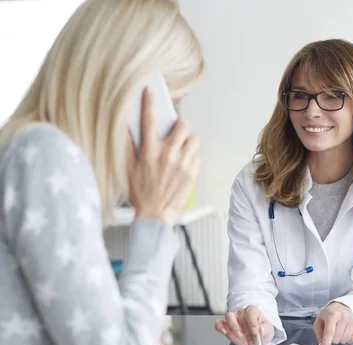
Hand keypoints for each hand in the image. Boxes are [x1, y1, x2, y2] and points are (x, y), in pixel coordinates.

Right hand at [127, 87, 199, 225]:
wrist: (156, 214)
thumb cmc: (141, 192)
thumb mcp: (129, 169)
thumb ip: (128, 147)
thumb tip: (126, 128)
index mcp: (149, 152)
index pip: (149, 121)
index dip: (149, 103)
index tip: (150, 91)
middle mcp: (167, 155)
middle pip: (183, 125)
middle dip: (180, 126)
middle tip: (175, 133)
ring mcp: (182, 164)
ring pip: (193, 139)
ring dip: (188, 142)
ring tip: (180, 150)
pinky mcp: (193, 173)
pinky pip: (197, 156)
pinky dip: (191, 158)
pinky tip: (182, 165)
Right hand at [214, 306, 274, 344]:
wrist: (257, 339)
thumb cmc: (262, 330)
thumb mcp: (268, 331)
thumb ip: (265, 330)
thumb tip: (261, 330)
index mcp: (253, 311)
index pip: (251, 312)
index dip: (252, 322)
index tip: (255, 332)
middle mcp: (242, 313)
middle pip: (240, 315)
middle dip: (244, 328)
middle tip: (248, 338)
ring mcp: (233, 319)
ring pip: (229, 317)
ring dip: (233, 327)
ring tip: (239, 336)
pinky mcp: (226, 326)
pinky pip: (220, 323)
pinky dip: (220, 327)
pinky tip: (224, 331)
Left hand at [313, 302, 352, 344]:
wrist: (341, 306)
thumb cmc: (329, 314)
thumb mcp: (319, 321)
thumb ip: (319, 334)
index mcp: (332, 315)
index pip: (329, 332)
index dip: (326, 343)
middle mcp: (343, 317)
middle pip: (337, 338)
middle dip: (331, 340)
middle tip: (330, 332)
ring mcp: (351, 320)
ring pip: (344, 340)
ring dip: (339, 339)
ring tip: (337, 331)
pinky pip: (352, 339)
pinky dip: (346, 339)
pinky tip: (343, 332)